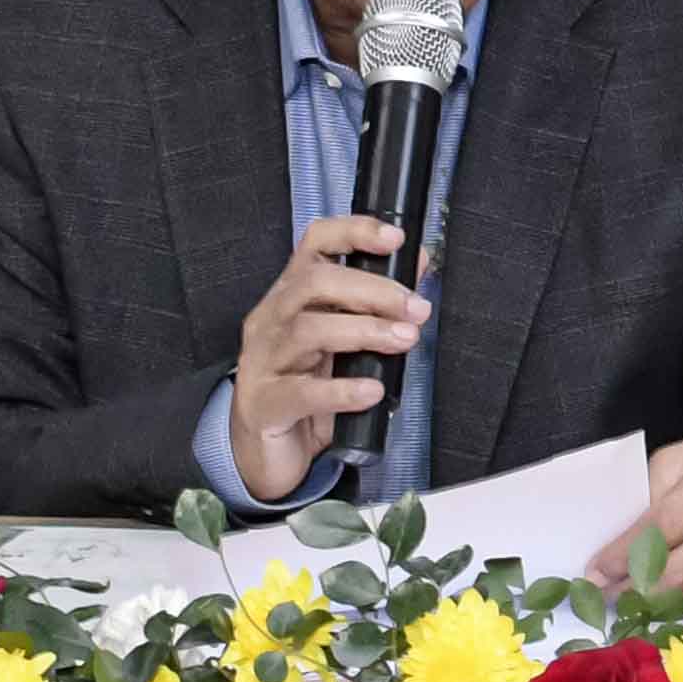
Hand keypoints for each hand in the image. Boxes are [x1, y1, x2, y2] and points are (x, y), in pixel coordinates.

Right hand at [225, 215, 422, 506]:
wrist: (264, 449)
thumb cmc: (307, 385)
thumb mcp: (342, 341)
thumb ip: (375, 306)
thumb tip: (420, 266)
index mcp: (291, 295)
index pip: (314, 244)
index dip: (353, 232)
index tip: (396, 239)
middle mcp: (271, 319)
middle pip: (313, 283)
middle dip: (372, 290)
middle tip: (416, 308)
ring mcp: (263, 361)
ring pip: (308, 329)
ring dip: (365, 331)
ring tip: (405, 340)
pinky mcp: (265, 404)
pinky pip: (302, 392)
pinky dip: (342, 390)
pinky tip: (372, 391)